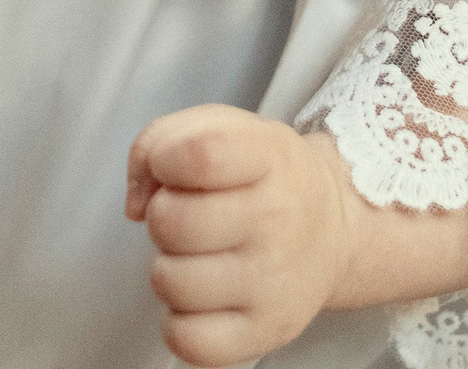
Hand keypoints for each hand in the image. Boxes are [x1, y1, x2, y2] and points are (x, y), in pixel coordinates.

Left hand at [125, 105, 353, 366]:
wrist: (332, 228)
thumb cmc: (260, 175)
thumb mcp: (218, 127)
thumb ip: (159, 143)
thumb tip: (135, 205)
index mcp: (269, 156)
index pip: (198, 154)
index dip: (165, 160)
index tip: (175, 166)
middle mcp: (279, 218)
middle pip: (170, 222)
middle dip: (163, 216)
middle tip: (190, 216)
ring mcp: (275, 281)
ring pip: (169, 281)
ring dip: (169, 267)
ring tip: (198, 255)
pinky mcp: (267, 332)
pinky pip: (187, 339)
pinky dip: (179, 321)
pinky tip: (201, 297)